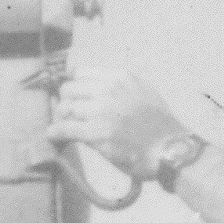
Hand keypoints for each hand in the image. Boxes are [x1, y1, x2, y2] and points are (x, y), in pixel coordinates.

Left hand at [45, 69, 188, 180]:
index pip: (80, 73)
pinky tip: (52, 136)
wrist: (170, 150)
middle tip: (68, 116)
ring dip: (61, 119)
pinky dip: (55, 132)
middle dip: (65, 102)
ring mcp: (103, 110)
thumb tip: (93, 91)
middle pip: (68, 89)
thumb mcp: (143, 92)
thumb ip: (120, 87)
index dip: (74, 87)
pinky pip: (65, 128)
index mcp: (121, 77)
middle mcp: (110, 89)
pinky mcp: (97, 133)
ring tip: (62, 127)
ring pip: (65, 108)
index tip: (73, 98)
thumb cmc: (159, 126)